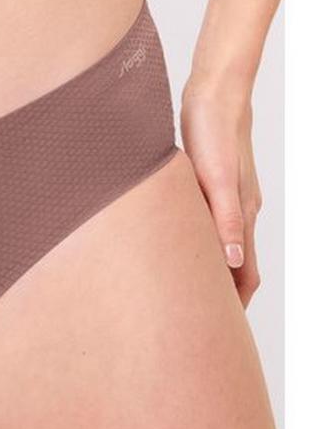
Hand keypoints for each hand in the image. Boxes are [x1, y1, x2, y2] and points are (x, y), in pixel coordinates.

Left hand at [180, 79, 262, 306]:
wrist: (214, 95)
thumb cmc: (213, 133)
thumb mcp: (216, 179)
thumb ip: (224, 219)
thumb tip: (232, 261)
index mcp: (240, 214)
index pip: (244, 273)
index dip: (235, 304)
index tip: (221, 333)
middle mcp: (238, 211)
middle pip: (236, 266)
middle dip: (223, 297)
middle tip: (201, 323)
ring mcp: (227, 198)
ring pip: (223, 247)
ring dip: (213, 273)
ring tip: (192, 293)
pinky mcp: (212, 185)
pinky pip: (210, 226)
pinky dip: (203, 246)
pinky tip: (183, 247)